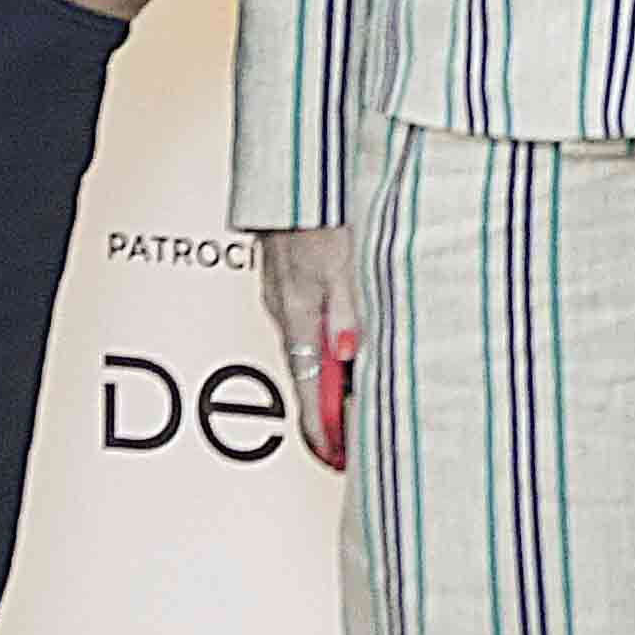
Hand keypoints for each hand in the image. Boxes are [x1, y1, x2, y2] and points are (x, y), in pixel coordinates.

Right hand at [257, 224, 361, 470]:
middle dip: (327, 412)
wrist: (288, 175)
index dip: (323, 429)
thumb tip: (350, 355)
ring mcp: (283, 294)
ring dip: (326, 378)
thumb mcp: (343, 263)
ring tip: (350, 403)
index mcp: (300, 315)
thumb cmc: (317, 210)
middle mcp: (286, 310)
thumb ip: (348, 311)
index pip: (310, 391)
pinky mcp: (287, 277)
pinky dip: (321, 344)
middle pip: (308, 375)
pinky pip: (305, 323)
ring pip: (306, 348)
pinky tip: (339, 344)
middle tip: (346, 444)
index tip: (335, 458)